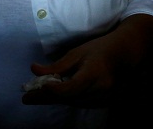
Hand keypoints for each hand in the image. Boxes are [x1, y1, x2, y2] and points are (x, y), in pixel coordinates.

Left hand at [22, 15, 152, 107]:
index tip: (34, 89)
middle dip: (46, 98)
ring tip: (37, 95)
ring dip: (56, 99)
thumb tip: (34, 70)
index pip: (68, 89)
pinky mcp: (104, 103)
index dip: (50, 91)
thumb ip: (57, 65)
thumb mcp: (77, 52)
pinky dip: (67, 99)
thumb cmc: (100, 48)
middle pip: (68, 99)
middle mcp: (100, 90)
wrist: (125, 54)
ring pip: (73, 103)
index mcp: (94, 74)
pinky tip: (56, 94)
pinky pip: (80, 103)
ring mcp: (104, 99)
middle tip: (27, 96)